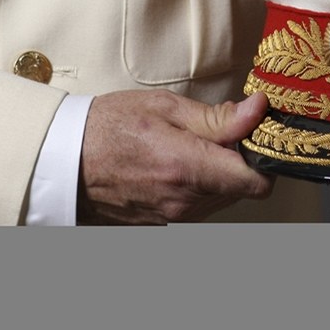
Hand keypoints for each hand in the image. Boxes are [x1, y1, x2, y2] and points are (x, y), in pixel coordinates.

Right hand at [78, 90, 274, 223]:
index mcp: (187, 168)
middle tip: (221, 129)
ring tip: (193, 144)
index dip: (266, 156)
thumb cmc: (108, 127)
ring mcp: (174, 217)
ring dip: (220, 173)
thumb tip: (258, 111)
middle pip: (242, 188)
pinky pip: (200, 205)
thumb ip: (216, 117)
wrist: (63, 161)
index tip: (257, 133)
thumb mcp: (164, 107)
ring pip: (223, 198)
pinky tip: (178, 161)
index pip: (257, 182)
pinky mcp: (164, 223)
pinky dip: (200, 184)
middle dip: (241, 159)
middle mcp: (185, 201)